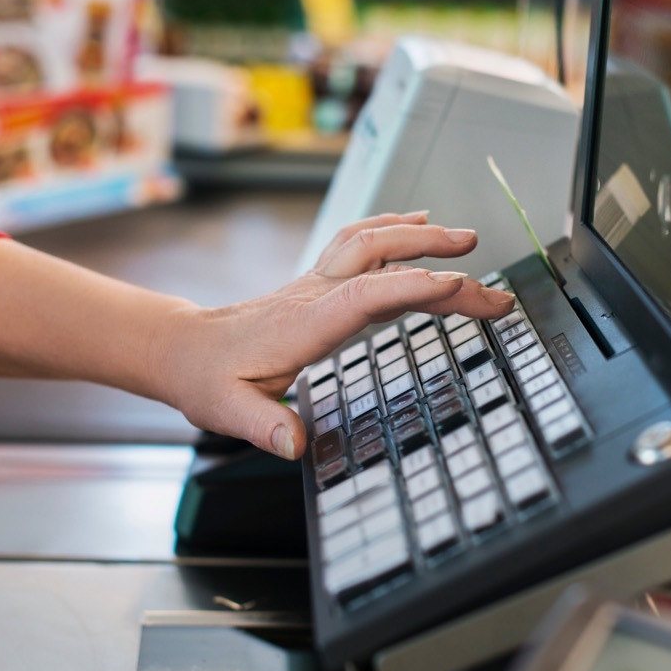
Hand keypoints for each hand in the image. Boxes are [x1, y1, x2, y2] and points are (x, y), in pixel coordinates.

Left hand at [152, 211, 515, 458]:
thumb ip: (262, 425)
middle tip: (486, 282)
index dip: (414, 288)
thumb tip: (294, 445)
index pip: (366, 295)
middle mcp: (314, 293)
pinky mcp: (318, 282)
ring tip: (463, 238)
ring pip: (372, 241)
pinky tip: (415, 226)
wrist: (183, 348)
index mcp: (303, 323)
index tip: (458, 288)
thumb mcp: (228, 411)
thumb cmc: (207, 378)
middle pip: (380, 258)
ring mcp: (316, 282)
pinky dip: (394, 229)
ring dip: (419, 235)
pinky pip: (360, 242)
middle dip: (436, 259)